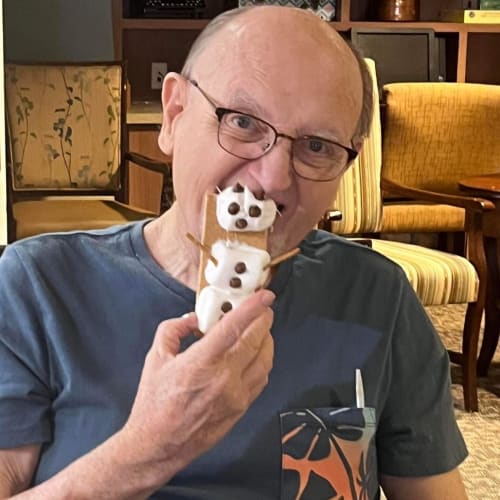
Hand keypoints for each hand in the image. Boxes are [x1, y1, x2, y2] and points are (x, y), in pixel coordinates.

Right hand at [120, 288, 274, 480]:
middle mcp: (224, 379)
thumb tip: (194, 319)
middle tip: (263, 308)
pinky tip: (256, 354)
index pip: (234, 328)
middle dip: (263, 319)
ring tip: (260, 329)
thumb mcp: (155, 358)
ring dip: (266, 340)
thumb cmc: (154, 402)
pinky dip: (263, 361)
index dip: (252, 308)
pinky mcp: (241, 409)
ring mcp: (236, 396)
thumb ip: (173, 330)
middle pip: (256, 340)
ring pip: (265, 360)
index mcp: (201, 363)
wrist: (157, 446)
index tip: (264, 295)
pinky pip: (261, 378)